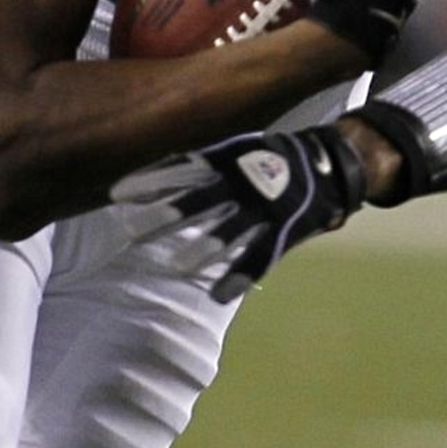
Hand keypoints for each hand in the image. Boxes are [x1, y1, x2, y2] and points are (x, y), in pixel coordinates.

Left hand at [110, 124, 365, 301]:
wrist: (331, 163)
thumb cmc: (267, 159)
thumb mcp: (232, 153)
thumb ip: (196, 167)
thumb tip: (149, 178)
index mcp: (227, 161)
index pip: (180, 169)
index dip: (149, 181)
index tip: (115, 194)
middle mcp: (243, 183)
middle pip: (196, 201)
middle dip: (162, 216)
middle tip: (128, 231)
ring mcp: (265, 208)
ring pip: (228, 232)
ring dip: (200, 250)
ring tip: (174, 267)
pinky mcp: (286, 231)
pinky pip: (260, 256)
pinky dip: (239, 276)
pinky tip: (218, 295)